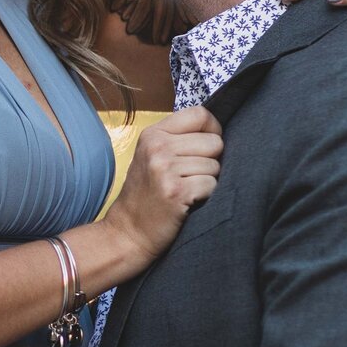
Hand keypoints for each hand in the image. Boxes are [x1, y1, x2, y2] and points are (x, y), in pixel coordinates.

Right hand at [99, 106, 221, 258]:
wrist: (128, 232)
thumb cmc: (145, 195)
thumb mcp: (151, 157)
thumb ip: (178, 139)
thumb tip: (218, 132)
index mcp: (153, 134)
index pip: (200, 114)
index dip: (213, 130)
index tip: (207, 147)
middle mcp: (158, 148)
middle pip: (214, 141)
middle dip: (212, 161)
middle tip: (192, 176)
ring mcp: (165, 169)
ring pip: (215, 166)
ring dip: (208, 181)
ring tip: (187, 190)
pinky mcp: (176, 191)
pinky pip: (212, 185)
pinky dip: (206, 196)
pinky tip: (189, 202)